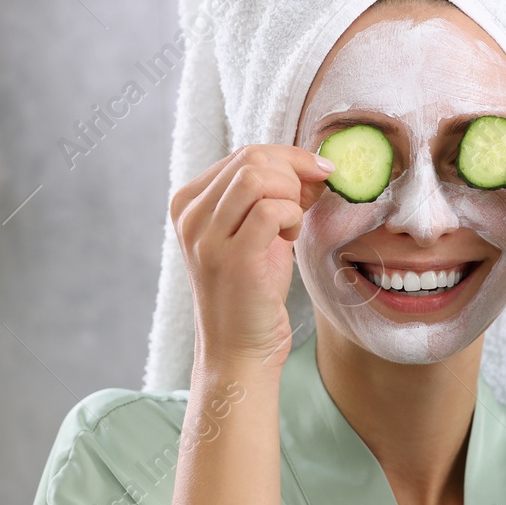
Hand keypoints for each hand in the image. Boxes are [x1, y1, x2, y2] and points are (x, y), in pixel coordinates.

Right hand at [170, 144, 334, 370]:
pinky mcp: (232, 258)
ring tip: (293, 224)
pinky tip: (290, 239)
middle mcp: (190, 215)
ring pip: (258, 177)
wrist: (239, 351)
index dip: (289, 159)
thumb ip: (273, 197)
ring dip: (291, 194)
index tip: (316, 177)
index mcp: (189, 203)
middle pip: (252, 158)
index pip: (243, 153)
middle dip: (294, 172)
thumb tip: (312, 166)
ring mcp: (207, 236)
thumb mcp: (257, 235)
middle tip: (310, 200)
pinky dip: (292, 217)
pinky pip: (270, 209)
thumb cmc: (252, 295)